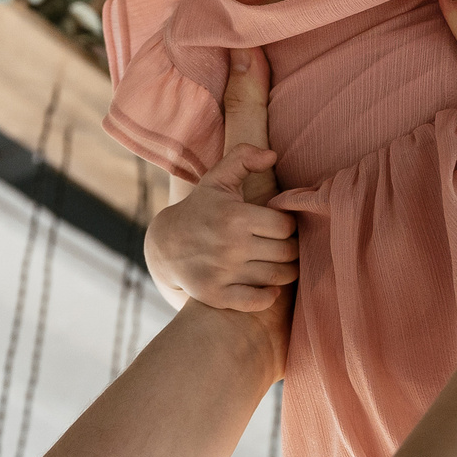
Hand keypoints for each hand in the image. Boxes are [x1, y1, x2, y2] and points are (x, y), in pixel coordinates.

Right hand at [145, 49, 295, 313]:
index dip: (288, 225)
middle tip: (282, 245)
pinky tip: (266, 285)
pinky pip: (260, 300)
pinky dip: (269, 295)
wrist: (165, 245)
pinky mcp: (217, 295)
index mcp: (235, 216)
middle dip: (290, 248)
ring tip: (279, 263)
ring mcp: (223, 273)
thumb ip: (243, 158)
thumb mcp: (217, 179)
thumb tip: (273, 155)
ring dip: (285, 271)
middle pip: (287, 252)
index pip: (286, 225)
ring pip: (279, 276)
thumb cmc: (200, 209)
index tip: (279, 226)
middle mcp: (230, 246)